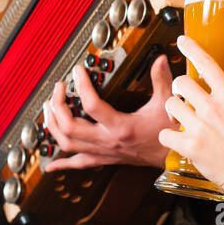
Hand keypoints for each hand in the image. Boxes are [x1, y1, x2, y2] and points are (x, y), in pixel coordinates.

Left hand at [43, 55, 174, 170]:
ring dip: (53, 127)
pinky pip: (78, 163)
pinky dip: (62, 163)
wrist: (174, 158)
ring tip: (49, 109)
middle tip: (58, 89)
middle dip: (58, 107)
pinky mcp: (105, 158)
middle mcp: (108, 141)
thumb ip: (162, 80)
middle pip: (70, 127)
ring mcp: (104, 152)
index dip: (81, 86)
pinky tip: (50, 165)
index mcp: (122, 127)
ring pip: (67, 144)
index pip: (92, 106)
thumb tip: (161, 59)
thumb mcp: (168, 104)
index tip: (78, 71)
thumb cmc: (170, 132)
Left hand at [158, 36, 223, 198]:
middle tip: (185, 101)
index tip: (182, 40)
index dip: (192, 49)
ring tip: (183, 122)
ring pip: (171, 105)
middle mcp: (213, 107)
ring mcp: (200, 127)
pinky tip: (177, 141)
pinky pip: (166, 134)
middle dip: (180, 90)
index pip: (207, 65)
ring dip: (174, 113)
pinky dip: (169, 138)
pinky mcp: (190, 147)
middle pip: (181, 83)